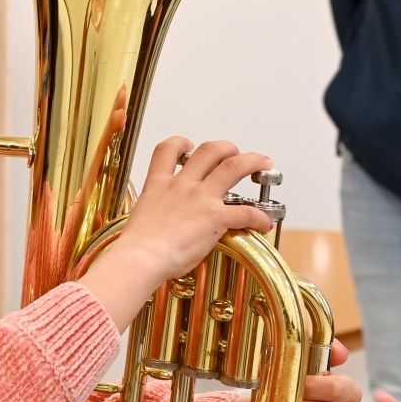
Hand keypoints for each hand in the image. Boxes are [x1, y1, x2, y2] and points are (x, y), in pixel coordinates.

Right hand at [86, 138, 271, 298]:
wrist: (141, 258)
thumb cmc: (137, 248)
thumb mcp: (142, 219)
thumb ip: (158, 213)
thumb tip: (166, 226)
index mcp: (159, 184)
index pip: (167, 149)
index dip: (180, 143)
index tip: (188, 145)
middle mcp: (182, 185)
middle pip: (209, 151)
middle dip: (226, 148)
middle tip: (235, 153)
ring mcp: (200, 199)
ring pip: (233, 167)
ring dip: (252, 161)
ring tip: (263, 163)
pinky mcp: (215, 217)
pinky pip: (246, 212)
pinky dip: (258, 216)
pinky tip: (263, 222)